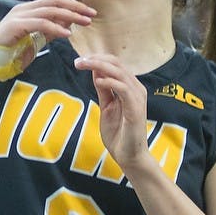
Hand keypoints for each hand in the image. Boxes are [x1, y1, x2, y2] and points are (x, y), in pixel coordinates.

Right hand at [0, 0, 95, 50]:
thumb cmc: (11, 51)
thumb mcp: (36, 39)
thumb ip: (50, 30)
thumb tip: (69, 23)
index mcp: (28, 9)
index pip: (55, 1)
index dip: (74, 5)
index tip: (89, 12)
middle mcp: (23, 9)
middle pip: (54, 2)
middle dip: (75, 8)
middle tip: (92, 15)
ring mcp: (18, 16)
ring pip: (49, 10)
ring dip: (70, 16)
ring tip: (84, 23)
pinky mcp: (15, 26)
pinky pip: (39, 24)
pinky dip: (55, 28)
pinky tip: (67, 34)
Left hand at [73, 53, 149, 171]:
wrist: (129, 156)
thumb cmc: (119, 132)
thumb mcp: (107, 106)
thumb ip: (103, 89)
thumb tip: (96, 70)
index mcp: (130, 87)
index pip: (115, 64)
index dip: (98, 58)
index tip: (80, 60)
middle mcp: (136, 89)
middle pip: (117, 64)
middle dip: (96, 59)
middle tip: (78, 61)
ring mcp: (137, 98)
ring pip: (120, 73)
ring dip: (100, 66)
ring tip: (83, 65)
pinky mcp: (136, 109)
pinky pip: (123, 89)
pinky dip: (110, 82)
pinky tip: (98, 81)